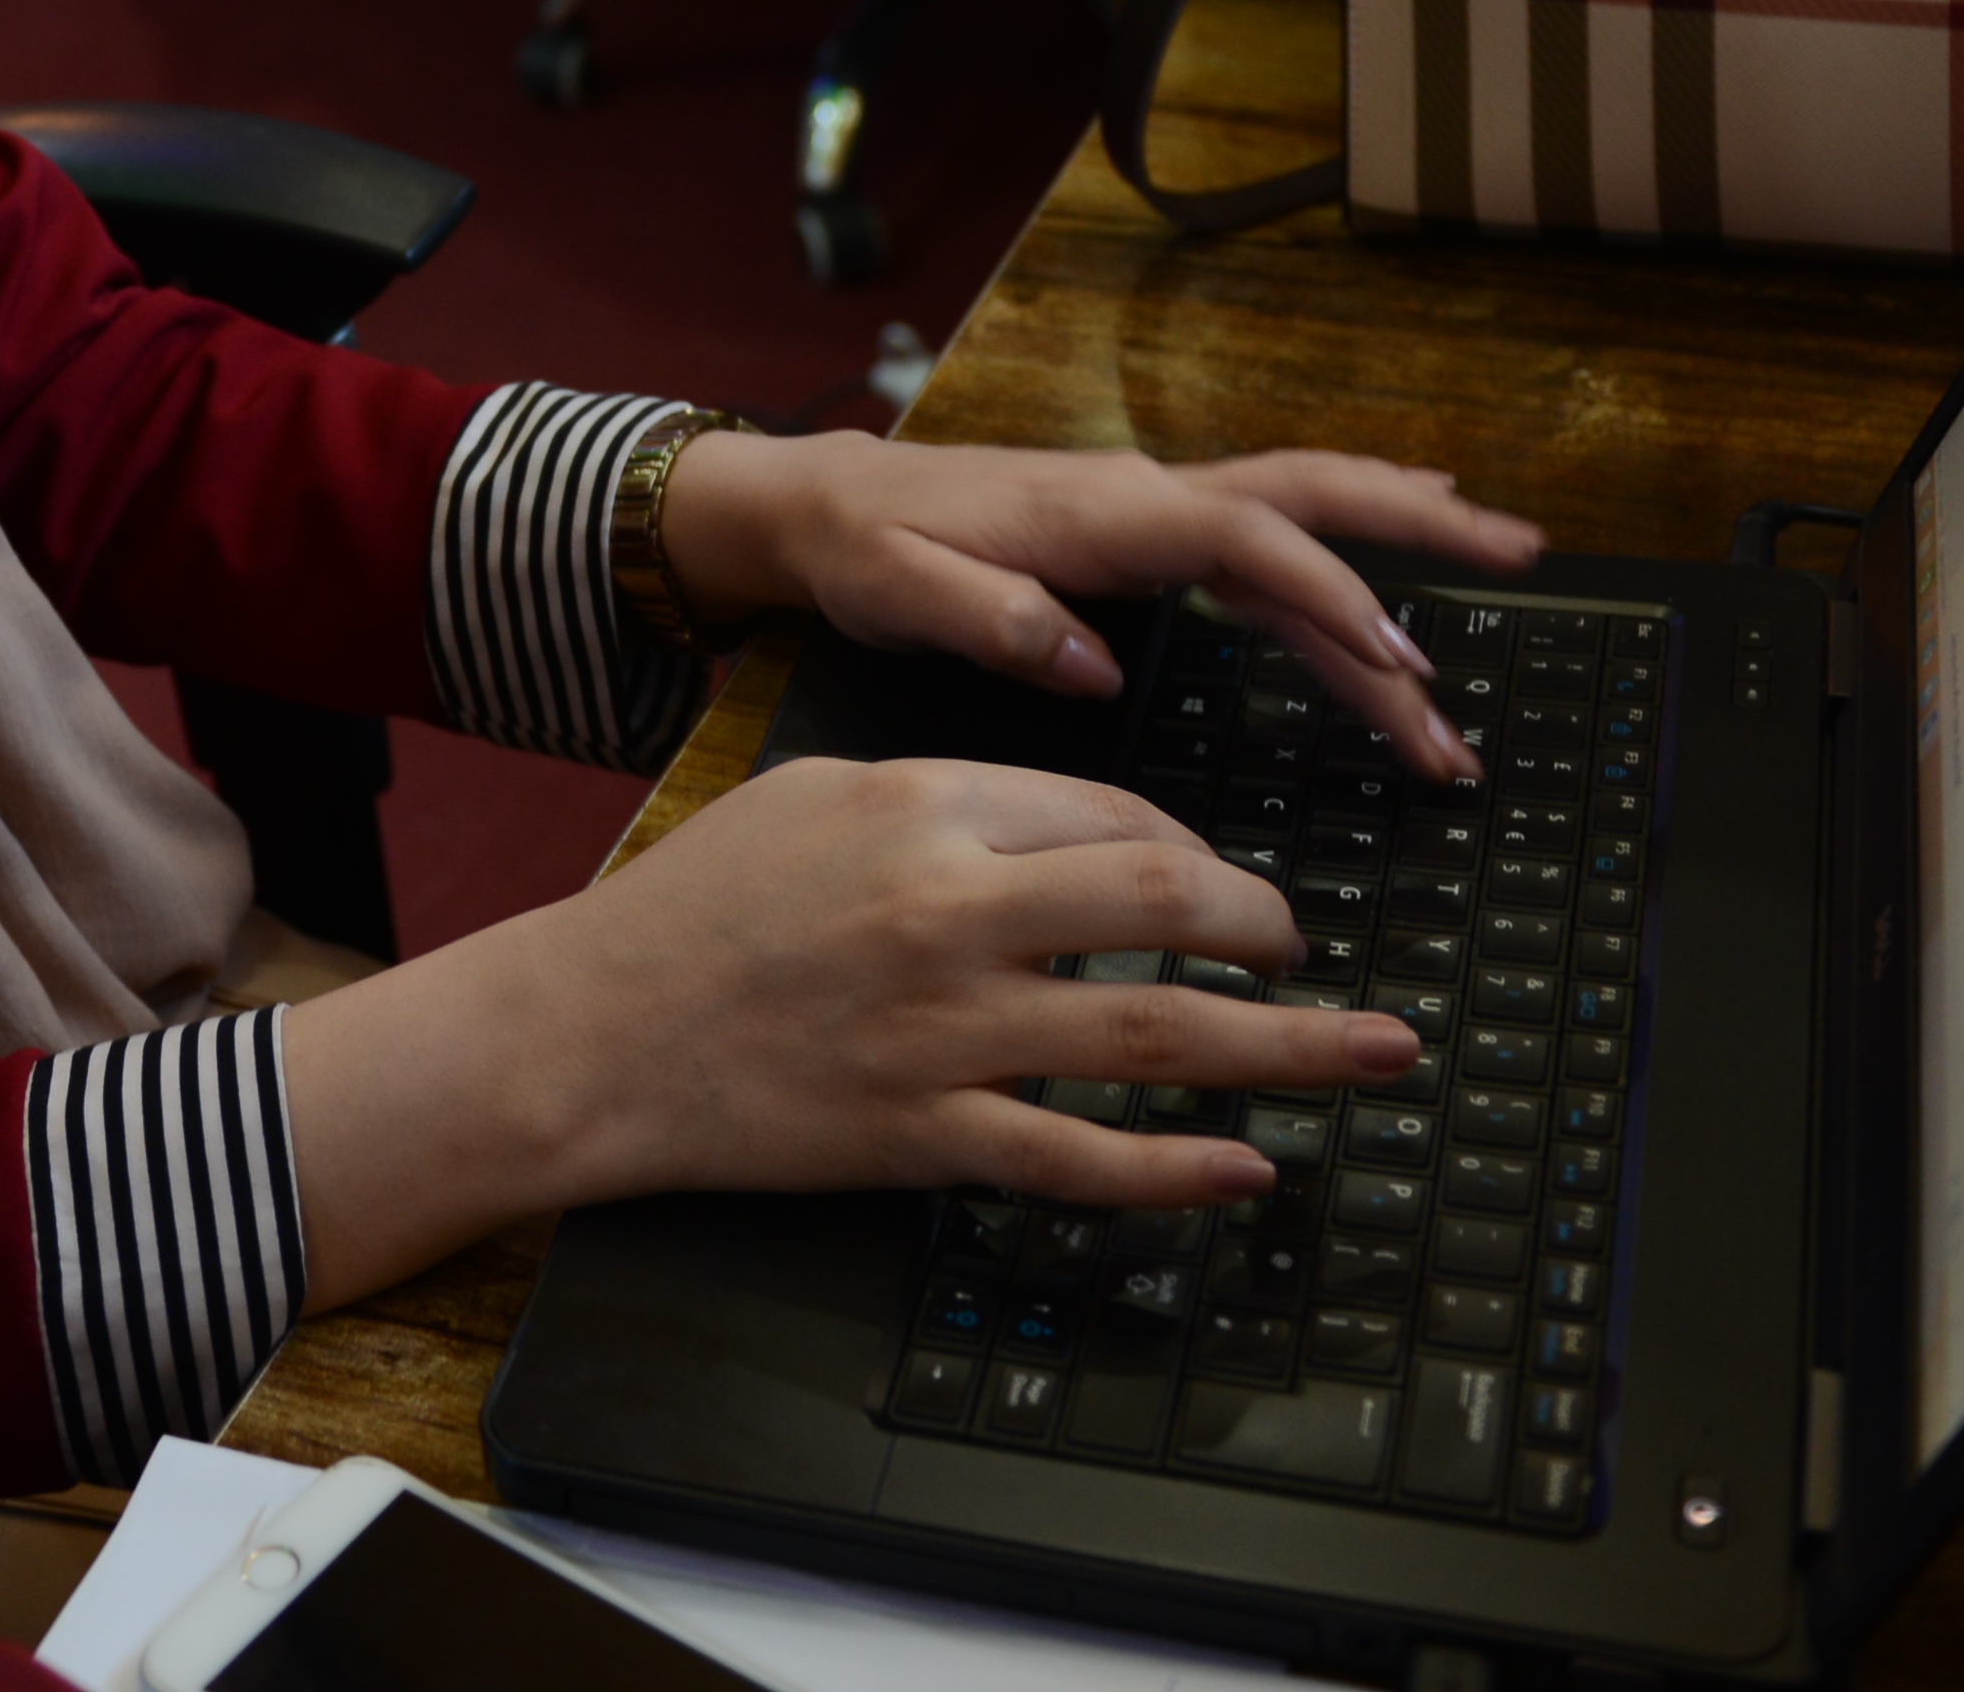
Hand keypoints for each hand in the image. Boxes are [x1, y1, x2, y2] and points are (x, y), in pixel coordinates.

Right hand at [274, 758, 1419, 1297]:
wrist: (591, 1030)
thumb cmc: (694, 906)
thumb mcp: (819, 794)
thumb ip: (952, 800)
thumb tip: (1078, 828)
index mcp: (927, 806)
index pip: (1116, 811)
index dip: (1196, 845)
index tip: (1226, 880)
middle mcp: (951, 911)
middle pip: (1167, 900)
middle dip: (1270, 925)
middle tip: (1314, 949)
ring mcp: (945, 1031)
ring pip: (1155, 1033)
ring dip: (1285, 1045)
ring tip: (1372, 1052)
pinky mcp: (922, 1134)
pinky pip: (1078, 1157)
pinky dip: (1174, 1169)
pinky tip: (1246, 1168)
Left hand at [656, 432, 1543, 779]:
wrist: (828, 506)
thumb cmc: (866, 550)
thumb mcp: (904, 592)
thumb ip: (996, 624)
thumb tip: (1092, 662)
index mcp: (1103, 510)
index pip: (1242, 537)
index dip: (1326, 590)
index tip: (1397, 654)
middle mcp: (1148, 498)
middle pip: (1308, 497)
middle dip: (1417, 525)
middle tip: (1521, 552)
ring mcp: (1157, 515)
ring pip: (1303, 526)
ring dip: (1397, 560)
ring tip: (1504, 578)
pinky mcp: (1153, 543)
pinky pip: (1271, 550)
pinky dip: (1342, 572)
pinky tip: (1396, 591)